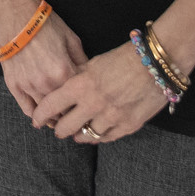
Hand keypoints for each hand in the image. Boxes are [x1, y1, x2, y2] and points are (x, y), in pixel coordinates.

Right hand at [0, 13, 86, 117]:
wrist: (15, 14)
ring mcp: (28, 85)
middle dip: (72, 115)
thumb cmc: (44, 24)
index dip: (86, 104)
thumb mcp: (71, 39)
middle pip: (64, 110)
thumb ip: (82, 62)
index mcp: (64, 71)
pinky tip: (42, 118)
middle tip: (77, 118)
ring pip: (46, 113)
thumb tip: (88, 77)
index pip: (80, 98)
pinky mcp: (14, 84)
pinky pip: (27, 108)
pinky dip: (36, 115)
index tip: (90, 109)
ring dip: (55, 118)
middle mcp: (47, 83)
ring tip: (62, 120)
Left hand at [31, 42, 167, 144]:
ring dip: (79, 135)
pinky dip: (98, 137)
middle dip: (58, 129)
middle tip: (57, 129)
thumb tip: (62, 89)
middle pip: (66, 127)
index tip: (37, 119)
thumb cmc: (124, 58)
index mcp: (82, 85)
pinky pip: (107, 138)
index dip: (40, 115)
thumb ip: (77, 78)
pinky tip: (95, 134)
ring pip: (86, 136)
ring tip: (76, 133)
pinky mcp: (129, 126)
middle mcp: (94, 104)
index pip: (51, 105)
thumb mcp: (94, 63)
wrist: (157, 63)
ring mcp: (112, 117)